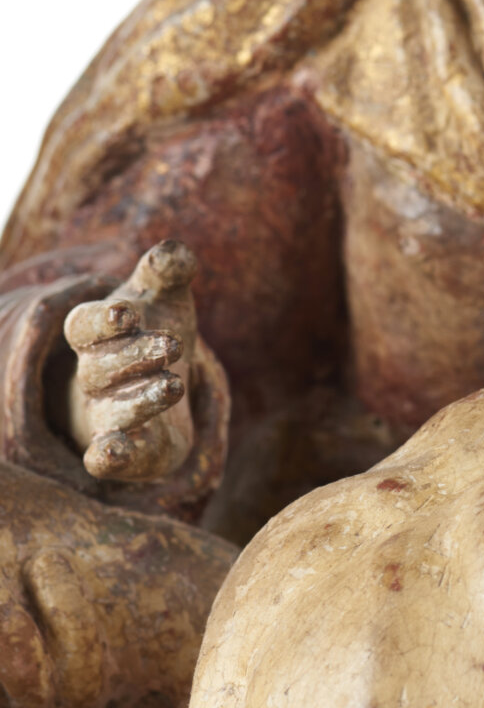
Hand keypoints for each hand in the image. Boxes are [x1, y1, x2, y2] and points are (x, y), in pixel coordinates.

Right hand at [63, 240, 200, 483]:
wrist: (155, 387)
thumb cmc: (152, 333)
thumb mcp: (164, 299)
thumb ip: (167, 272)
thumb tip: (176, 250)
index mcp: (96, 337)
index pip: (82, 326)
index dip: (102, 320)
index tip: (129, 312)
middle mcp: (94, 377)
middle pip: (100, 368)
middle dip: (136, 356)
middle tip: (174, 344)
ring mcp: (105, 415)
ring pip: (110, 411)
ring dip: (139, 400)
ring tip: (174, 385)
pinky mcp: (126, 450)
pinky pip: (104, 457)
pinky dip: (107, 456)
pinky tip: (115, 453)